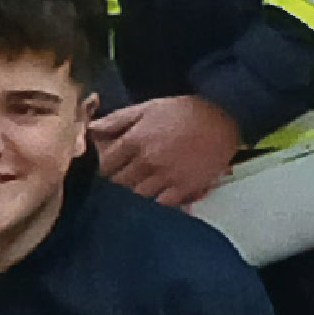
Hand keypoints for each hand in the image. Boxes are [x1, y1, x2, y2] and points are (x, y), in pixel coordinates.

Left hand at [89, 94, 244, 204]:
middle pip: (118, 185)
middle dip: (115, 186)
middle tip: (117, 187)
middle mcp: (147, 161)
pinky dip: (157, 206)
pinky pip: (163, 206)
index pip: (105, 166)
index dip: (102, 171)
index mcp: (134, 140)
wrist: (223, 116)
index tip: (105, 173)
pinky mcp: (185, 188)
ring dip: (134, 198)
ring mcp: (167, 176)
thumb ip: (116, 121)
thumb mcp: (146, 108)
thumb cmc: (183, 111)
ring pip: (138, 198)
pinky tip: (156, 203)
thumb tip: (90, 130)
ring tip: (135, 197)